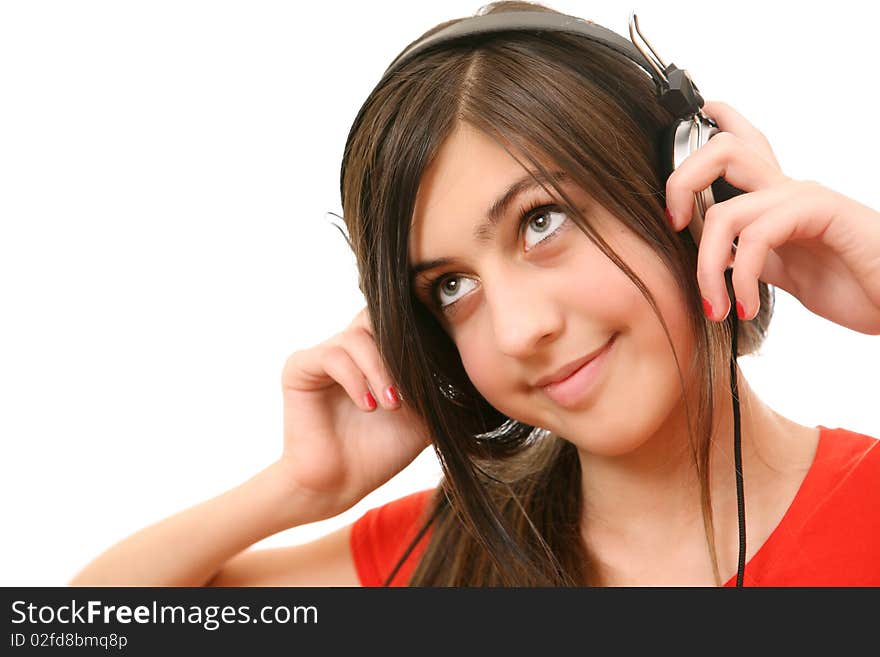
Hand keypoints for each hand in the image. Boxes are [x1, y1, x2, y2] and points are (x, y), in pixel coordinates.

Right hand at [277, 306, 432, 521]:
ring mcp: (324, 354)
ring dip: (381, 369)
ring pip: (358, 336)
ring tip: (392, 404)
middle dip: (401, 350)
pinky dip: (356, 379)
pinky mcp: (300, 368)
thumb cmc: (382, 450)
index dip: (422, 333)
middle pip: (380, 316)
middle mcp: (351, 347)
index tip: (442, 358)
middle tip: (414, 389)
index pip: (401, 320)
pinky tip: (369, 405)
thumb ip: (440, 386)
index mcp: (378, 352)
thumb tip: (471, 363)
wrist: (342, 484)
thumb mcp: (425, 415)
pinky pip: (332, 356)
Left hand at [664, 100, 879, 335]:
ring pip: (726, 208)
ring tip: (716, 305)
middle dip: (681, 181)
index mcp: (774, 198)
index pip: (734, 150)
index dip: (695, 147)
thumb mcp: (782, 271)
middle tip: (673, 226)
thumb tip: (711, 256)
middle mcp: (786, 189)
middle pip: (721, 149)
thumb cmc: (853, 286)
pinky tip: (745, 307)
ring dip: (706, 267)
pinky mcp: (822, 211)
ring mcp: (803, 198)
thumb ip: (747, 255)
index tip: (669, 193)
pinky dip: (739, 277)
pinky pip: (758, 235)